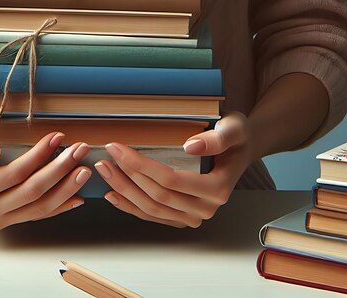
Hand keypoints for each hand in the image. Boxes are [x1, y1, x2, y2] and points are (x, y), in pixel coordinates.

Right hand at [0, 116, 91, 230]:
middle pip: (30, 193)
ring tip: (84, 169)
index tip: (58, 137)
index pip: (12, 174)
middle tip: (79, 150)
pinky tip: (77, 197)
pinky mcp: (6, 219)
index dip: (38, 157)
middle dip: (59, 171)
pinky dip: (59, 206)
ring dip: (65, 189)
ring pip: (38, 208)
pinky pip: (37, 215)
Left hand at [93, 112, 252, 227]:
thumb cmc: (236, 136)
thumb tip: (190, 147)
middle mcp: (206, 208)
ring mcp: (194, 215)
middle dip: (127, 176)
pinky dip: (131, 206)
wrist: (241, 148)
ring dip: (124, 191)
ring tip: (104, 171)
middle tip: (105, 157)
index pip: (171, 180)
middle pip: (158, 196)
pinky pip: (153, 216)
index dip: (141, 166)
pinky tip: (113, 195)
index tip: (118, 148)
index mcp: (217, 188)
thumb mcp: (233, 128)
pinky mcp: (183, 216)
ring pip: (152, 208)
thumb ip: (217, 138)